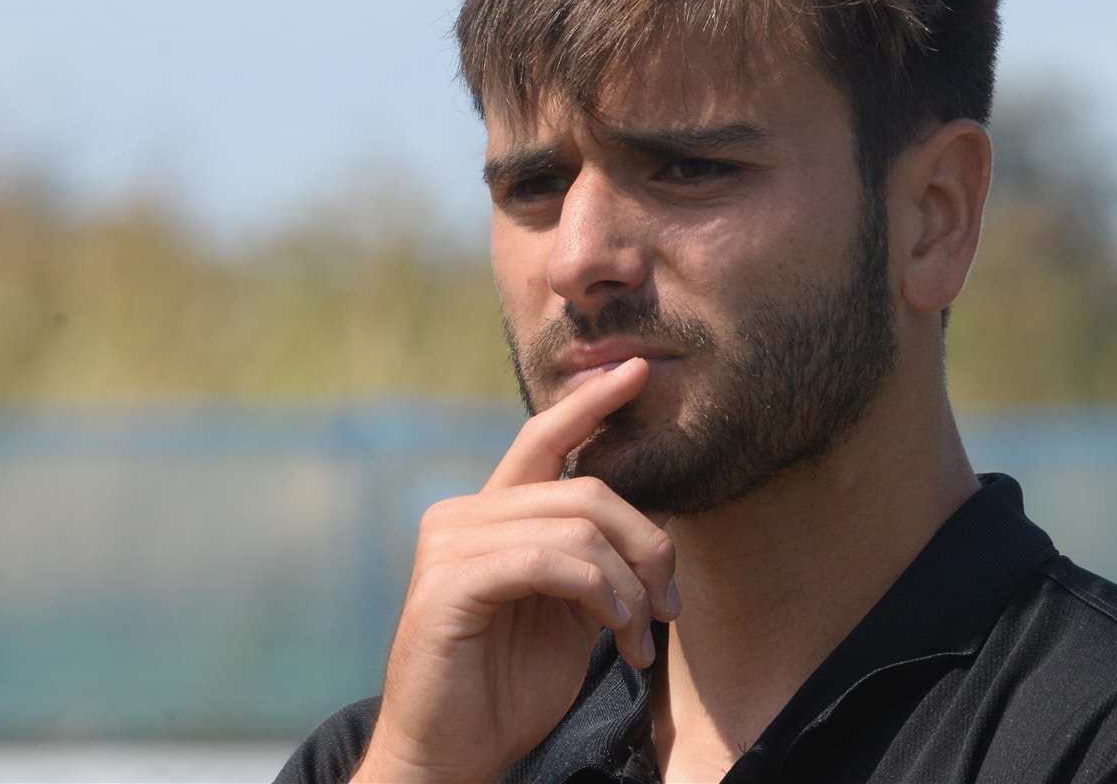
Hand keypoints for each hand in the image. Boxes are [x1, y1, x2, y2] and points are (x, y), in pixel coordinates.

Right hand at [350, 357, 679, 783]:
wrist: (452, 754)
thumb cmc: (508, 686)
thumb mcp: (570, 612)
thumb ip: (596, 560)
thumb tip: (653, 526)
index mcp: (492, 513)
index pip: (544, 437)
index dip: (593, 402)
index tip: (638, 370)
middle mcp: (464, 513)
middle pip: (586, 491)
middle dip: (647, 545)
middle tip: (667, 607)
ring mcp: (450, 543)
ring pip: (576, 526)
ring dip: (627, 585)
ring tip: (637, 636)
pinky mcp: (449, 582)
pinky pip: (547, 560)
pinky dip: (597, 593)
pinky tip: (614, 630)